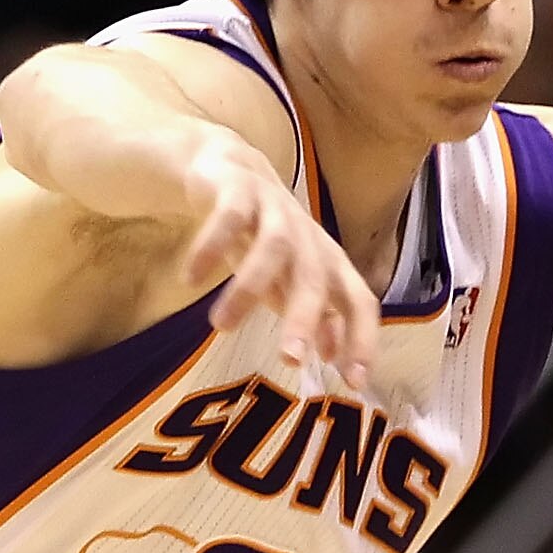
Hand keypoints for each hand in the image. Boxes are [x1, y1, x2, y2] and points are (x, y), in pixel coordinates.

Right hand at [178, 129, 379, 381]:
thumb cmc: (268, 238)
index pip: (359, 302)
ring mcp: (275, 212)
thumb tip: (334, 357)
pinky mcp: (239, 191)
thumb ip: (315, 315)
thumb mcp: (292, 279)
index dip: (361, 339)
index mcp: (329, 264)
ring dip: (249, 288)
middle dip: (305, 320)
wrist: (231, 171)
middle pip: (315, 280)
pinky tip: (191, 278)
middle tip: (289, 360)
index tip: (353, 381)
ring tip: (220, 326)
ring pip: (272, 249)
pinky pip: (228, 218)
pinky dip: (210, 246)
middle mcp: (309, 239)